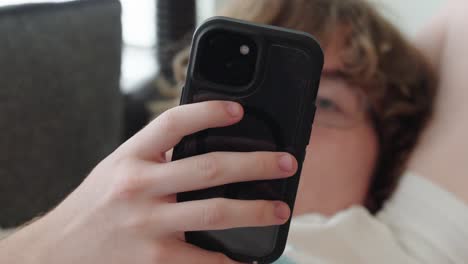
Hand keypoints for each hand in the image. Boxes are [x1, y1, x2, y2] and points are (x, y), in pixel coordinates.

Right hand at [1, 101, 296, 263]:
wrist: (56, 252)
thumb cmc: (93, 206)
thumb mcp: (116, 168)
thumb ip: (153, 156)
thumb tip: (201, 142)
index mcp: (130, 157)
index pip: (173, 123)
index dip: (208, 112)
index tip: (239, 110)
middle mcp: (138, 187)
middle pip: (208, 168)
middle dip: (255, 164)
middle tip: (285, 162)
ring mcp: (147, 225)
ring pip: (215, 213)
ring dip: (255, 211)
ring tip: (279, 209)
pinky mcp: (153, 261)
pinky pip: (203, 260)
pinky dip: (230, 261)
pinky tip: (247, 258)